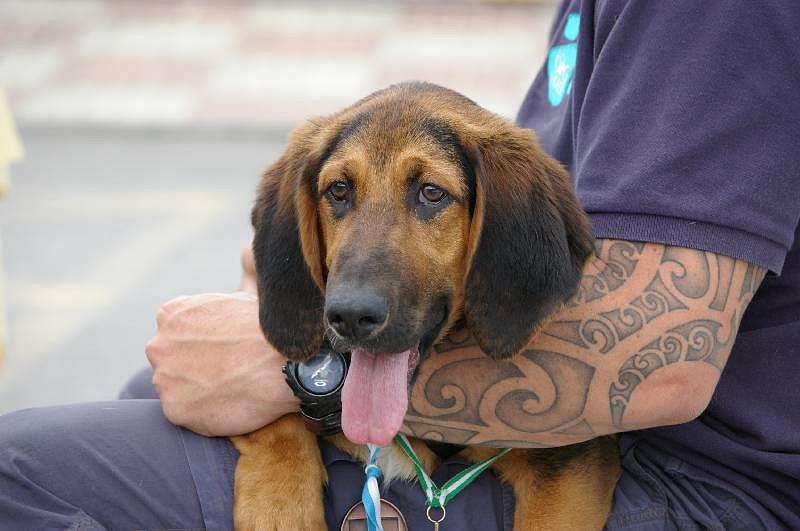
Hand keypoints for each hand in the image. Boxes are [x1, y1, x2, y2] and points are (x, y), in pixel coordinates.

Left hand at [145, 292, 298, 435]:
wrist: (286, 363)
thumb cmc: (268, 331)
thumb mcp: (234, 302)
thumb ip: (210, 314)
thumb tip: (214, 325)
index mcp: (171, 315)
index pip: (174, 333)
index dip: (198, 344)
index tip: (219, 351)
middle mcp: (159, 347)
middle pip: (170, 361)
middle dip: (192, 367)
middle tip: (225, 373)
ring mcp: (165, 381)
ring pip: (176, 390)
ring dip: (198, 392)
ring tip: (232, 390)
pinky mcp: (176, 411)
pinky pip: (187, 415)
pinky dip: (206, 414)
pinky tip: (231, 404)